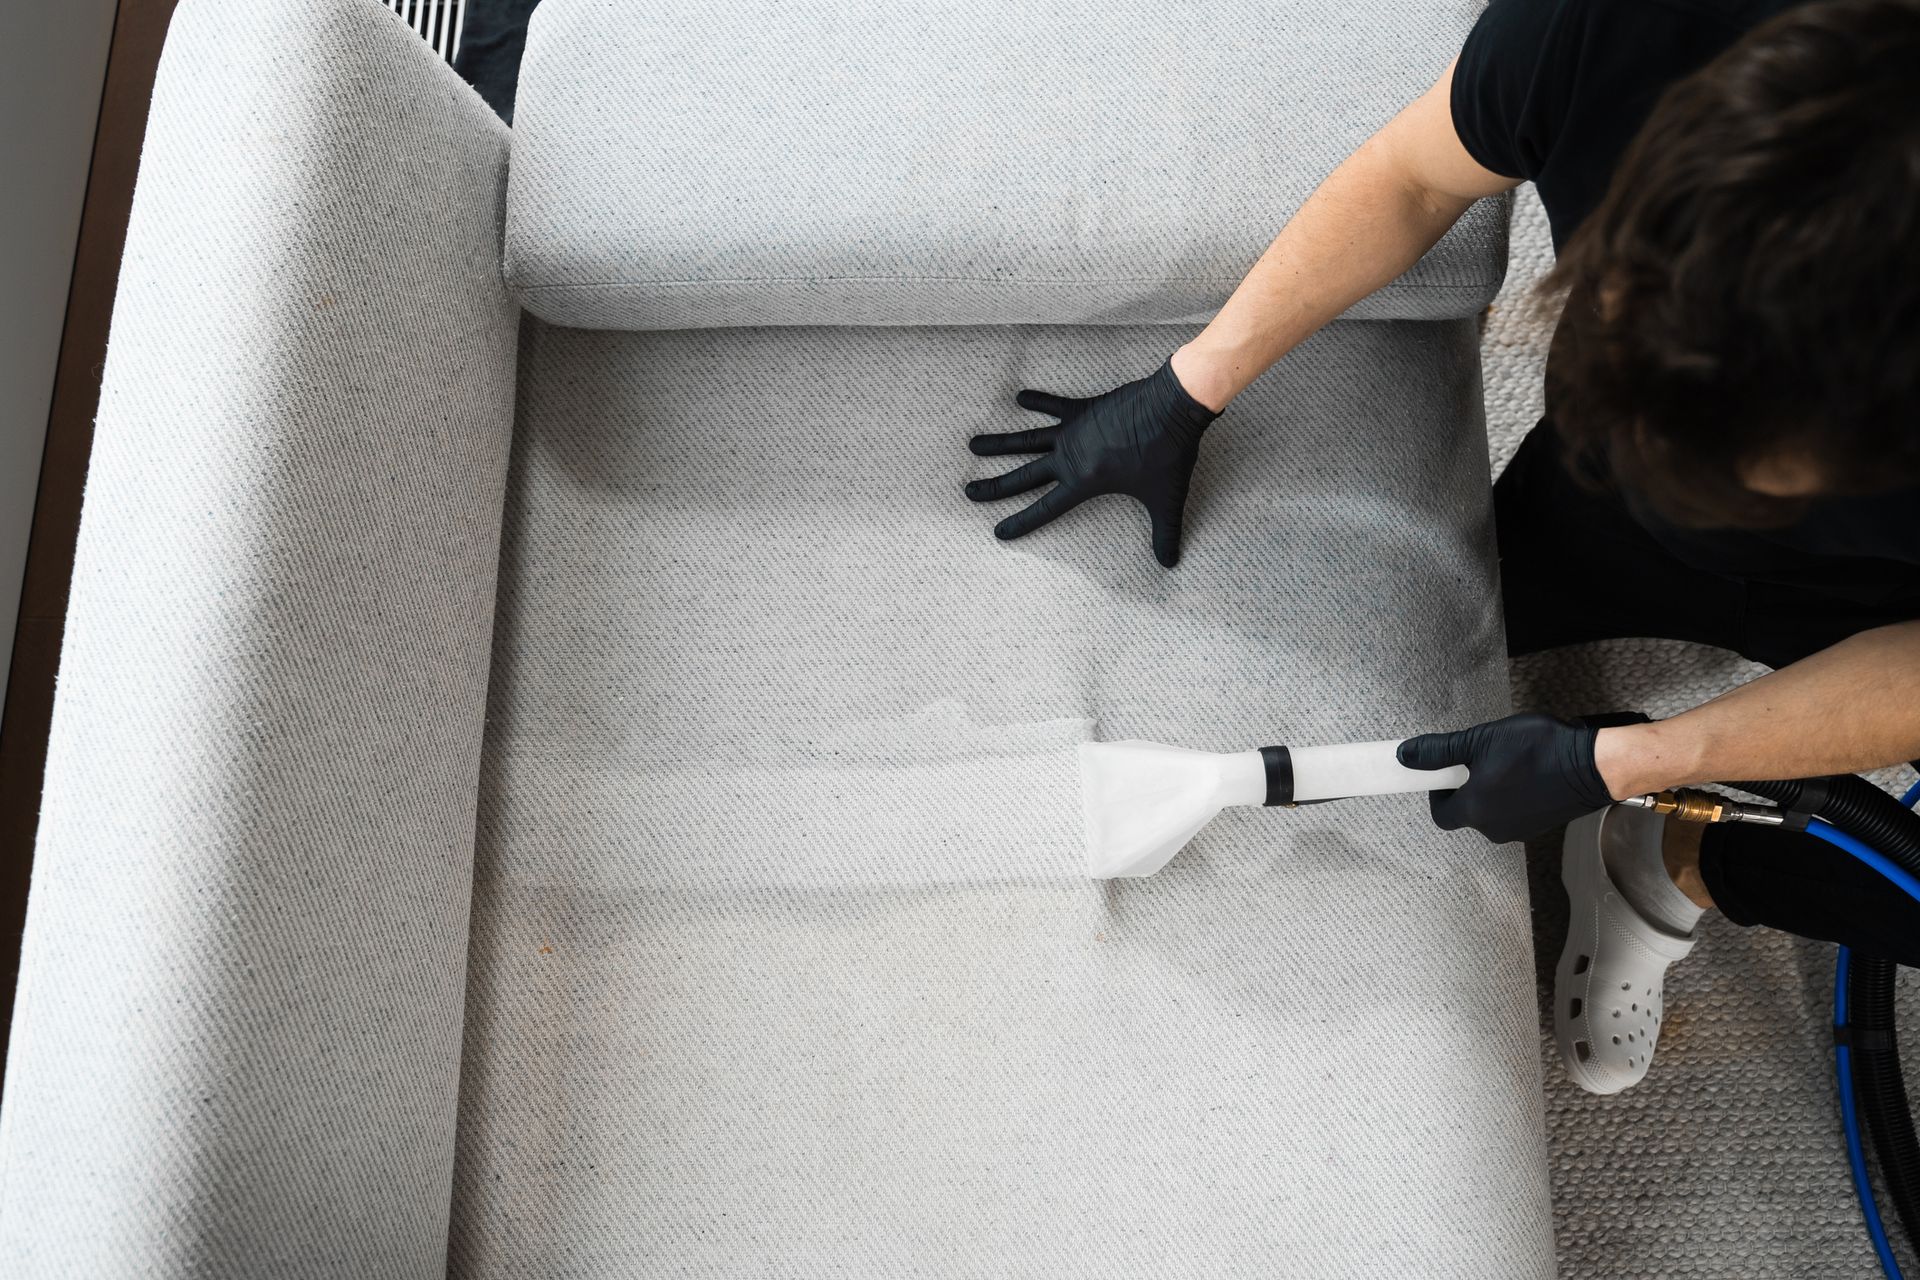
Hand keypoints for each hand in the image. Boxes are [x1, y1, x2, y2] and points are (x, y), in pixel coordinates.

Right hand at [965, 360, 1219, 567]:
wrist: (1173, 406)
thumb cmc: (1167, 454)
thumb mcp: (1166, 498)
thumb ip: (1164, 532)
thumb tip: (1170, 562)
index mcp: (1083, 481)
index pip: (1045, 508)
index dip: (1022, 523)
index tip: (998, 532)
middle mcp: (1070, 456)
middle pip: (1023, 475)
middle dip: (995, 486)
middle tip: (968, 491)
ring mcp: (1074, 430)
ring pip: (1027, 439)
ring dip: (1000, 443)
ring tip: (973, 444)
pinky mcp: (1085, 408)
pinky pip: (1055, 405)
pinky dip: (1037, 401)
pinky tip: (1018, 397)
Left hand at [1396, 712, 1645, 842]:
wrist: (1592, 765)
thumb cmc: (1538, 750)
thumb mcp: (1480, 741)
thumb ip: (1439, 751)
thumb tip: (1406, 756)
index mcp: (1475, 810)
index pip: (1440, 814)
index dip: (1437, 792)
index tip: (1446, 772)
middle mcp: (1495, 828)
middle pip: (1467, 813)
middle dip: (1467, 787)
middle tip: (1480, 760)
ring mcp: (1519, 830)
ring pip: (1492, 813)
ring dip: (1491, 791)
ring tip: (1507, 762)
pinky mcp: (1540, 826)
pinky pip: (1514, 813)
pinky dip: (1513, 796)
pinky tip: (1527, 772)